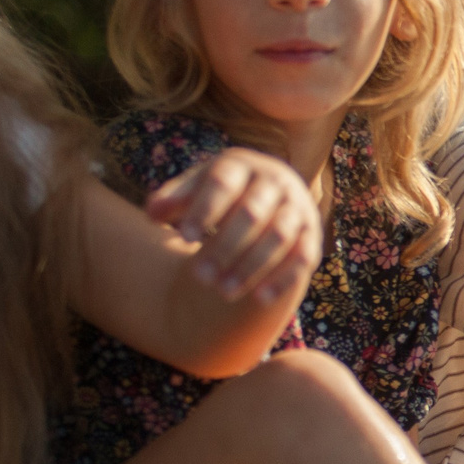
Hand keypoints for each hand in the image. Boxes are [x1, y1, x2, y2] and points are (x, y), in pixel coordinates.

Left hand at [147, 148, 320, 305]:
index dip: (204, 210)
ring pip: (278, 237)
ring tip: (222, 292)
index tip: (183, 238)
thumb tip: (152, 212)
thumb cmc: (222, 194)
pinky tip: (259, 299)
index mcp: (242, 165)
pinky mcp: (312, 234)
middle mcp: (275, 181)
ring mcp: (298, 207)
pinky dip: (283, 278)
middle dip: (224, 247)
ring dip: (251, 266)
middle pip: (251, 213)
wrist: (270, 193)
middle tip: (198, 277)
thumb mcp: (196, 190)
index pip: (222, 183)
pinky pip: (303, 257)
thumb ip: (173, 199)